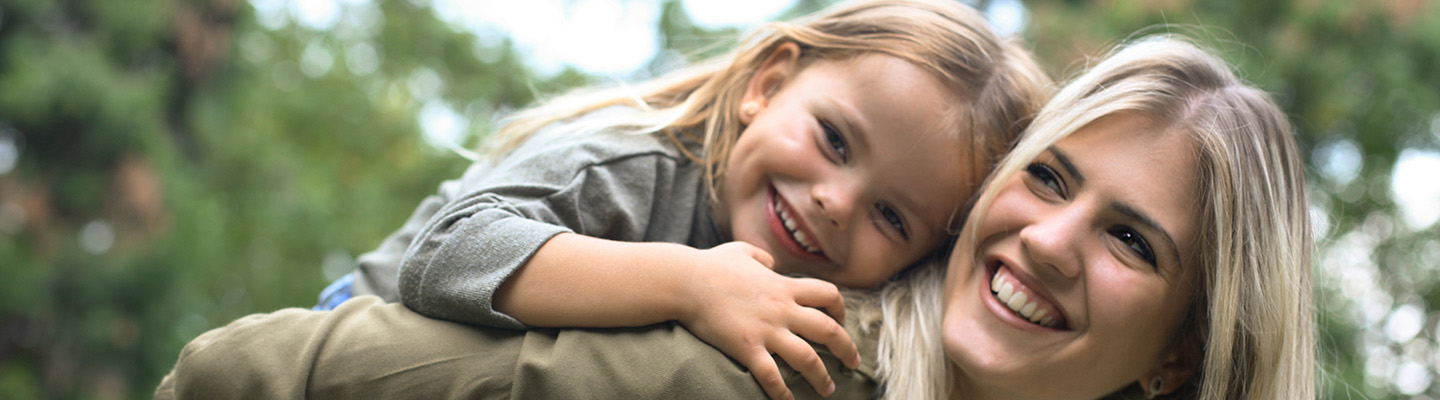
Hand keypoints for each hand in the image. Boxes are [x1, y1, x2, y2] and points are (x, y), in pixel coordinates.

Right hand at [677, 242, 861, 399]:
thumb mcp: (742, 251)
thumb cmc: (710, 265)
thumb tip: (770, 261)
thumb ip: (761, 256)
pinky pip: (771, 375)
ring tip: (828, 389)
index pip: (828, 295)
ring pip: (807, 358)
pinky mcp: (747, 347)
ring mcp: (766, 330)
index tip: (840, 320)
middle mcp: (782, 309)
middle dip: (847, 348)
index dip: (840, 308)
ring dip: (822, 376)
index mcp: (784, 286)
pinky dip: (782, 392)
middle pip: (828, 330)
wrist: (686, 281)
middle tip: (854, 362)